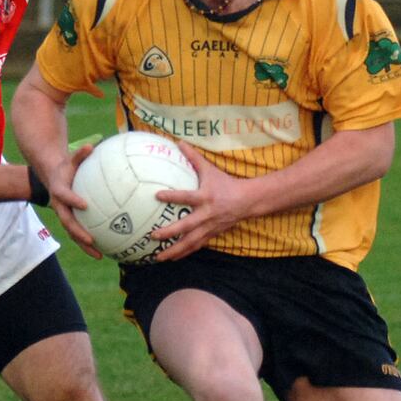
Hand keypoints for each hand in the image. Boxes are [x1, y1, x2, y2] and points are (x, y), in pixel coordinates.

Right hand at [45, 145, 102, 258]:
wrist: (53, 177)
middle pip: (68, 223)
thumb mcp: (70, 159)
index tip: (85, 205)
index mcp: (59, 192)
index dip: (73, 201)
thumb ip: (79, 154)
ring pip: (73, 233)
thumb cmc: (66, 167)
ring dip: (85, 245)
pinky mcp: (72, 221)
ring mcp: (65, 216)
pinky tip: (105, 250)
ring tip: (99, 256)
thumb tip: (90, 146)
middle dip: (78, 233)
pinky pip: (80, 233)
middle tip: (91, 240)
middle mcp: (60, 207)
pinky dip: (90, 243)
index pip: (65, 197)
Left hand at [150, 143, 250, 261]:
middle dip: (169, 232)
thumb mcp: (210, 169)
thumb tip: (179, 142)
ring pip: (191, 242)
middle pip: (186, 226)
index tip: (156, 195)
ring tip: (159, 258)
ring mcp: (210, 227)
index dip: (172, 196)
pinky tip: (173, 258)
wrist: (247, 201)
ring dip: (175, 250)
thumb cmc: (226, 183)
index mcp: (205, 197)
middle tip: (152, 236)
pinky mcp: (212, 235)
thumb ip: (193, 157)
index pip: (186, 196)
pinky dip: (185, 253)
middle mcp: (207, 214)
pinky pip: (196, 246)